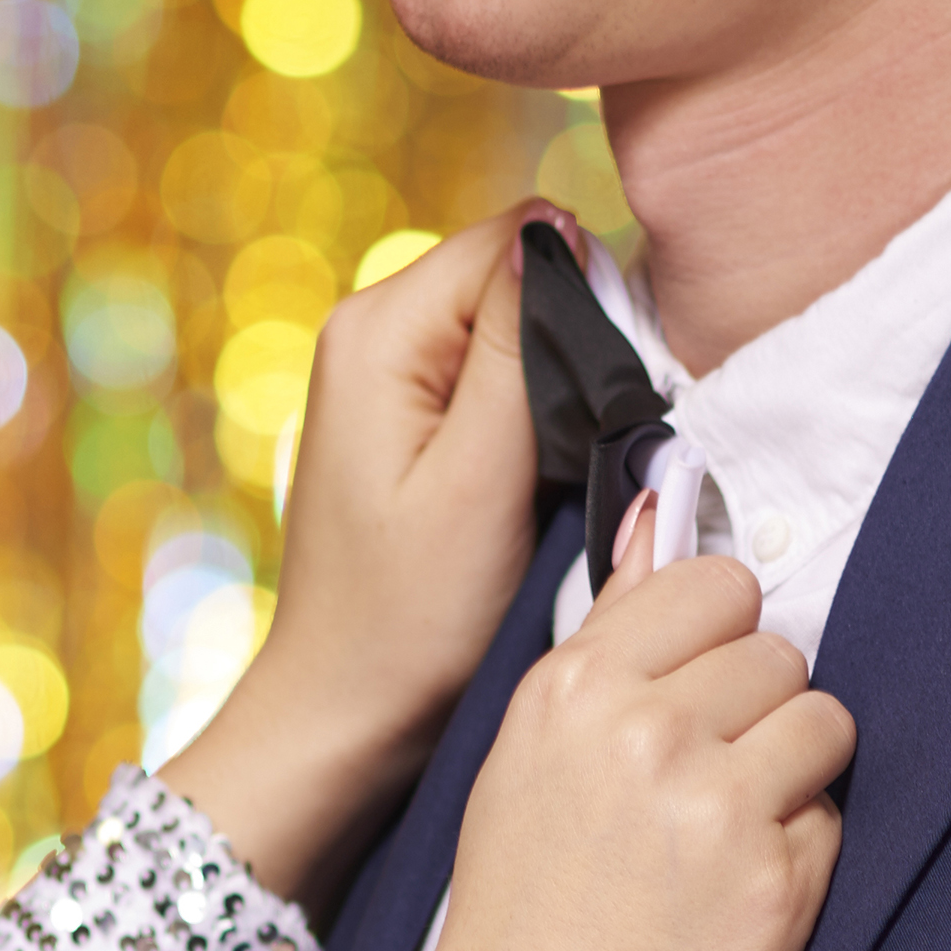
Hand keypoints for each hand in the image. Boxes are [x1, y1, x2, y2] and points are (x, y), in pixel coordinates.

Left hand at [156, 208, 554, 908]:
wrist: (349, 715)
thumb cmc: (410, 621)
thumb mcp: (478, 482)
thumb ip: (517, 350)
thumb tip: (560, 235)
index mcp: (377, 329)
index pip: (518, 237)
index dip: (583, 297)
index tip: (600, 397)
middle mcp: (373, 332)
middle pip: (518, 276)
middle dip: (572, 343)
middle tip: (578, 450)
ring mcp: (389, 376)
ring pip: (518, 328)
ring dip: (558, 388)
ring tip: (554, 477)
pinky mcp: (412, 421)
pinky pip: (499, 379)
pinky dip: (534, 421)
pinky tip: (536, 487)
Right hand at [316, 535, 847, 950]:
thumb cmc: (515, 923)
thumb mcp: (527, 760)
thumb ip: (609, 636)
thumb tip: (664, 504)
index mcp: (569, 688)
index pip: (715, 584)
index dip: (721, 639)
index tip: (699, 690)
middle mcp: (643, 729)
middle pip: (778, 651)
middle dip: (757, 713)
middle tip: (698, 791)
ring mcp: (715, 805)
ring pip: (825, 721)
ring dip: (793, 776)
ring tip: (721, 842)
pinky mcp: (776, 884)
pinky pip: (834, 818)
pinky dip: (799, 858)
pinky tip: (729, 906)